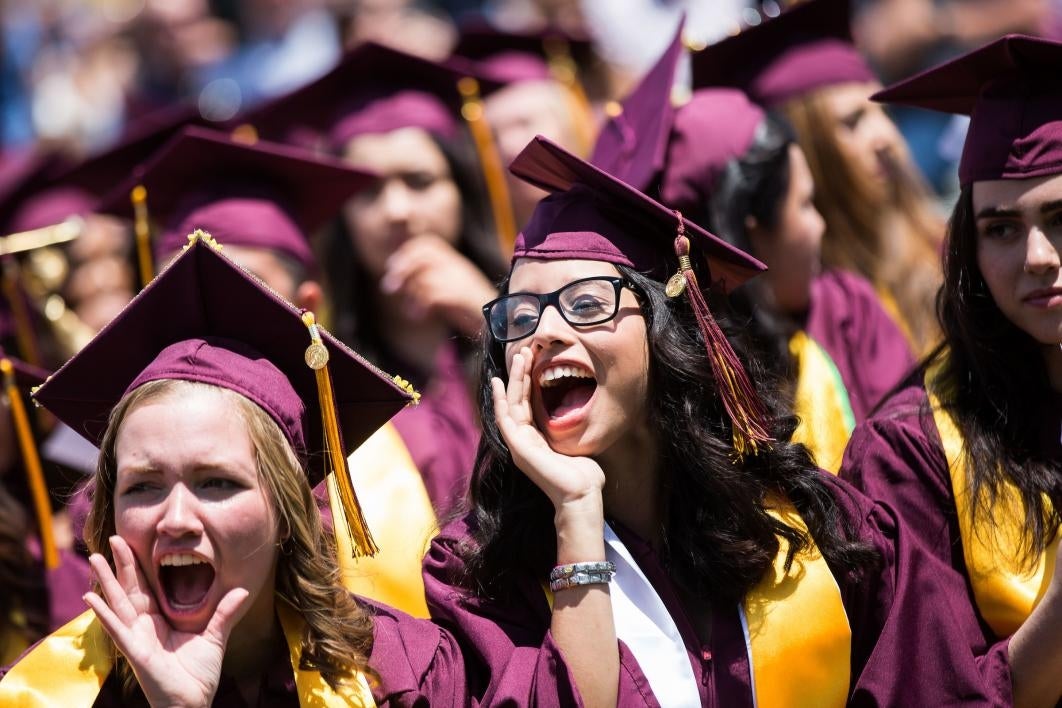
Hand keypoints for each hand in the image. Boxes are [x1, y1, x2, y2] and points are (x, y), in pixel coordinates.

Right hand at [83, 536, 250, 707]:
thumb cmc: (198, 674)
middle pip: (129, 588)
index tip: (132, 541)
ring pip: (118, 603)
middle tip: (111, 537)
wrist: (192, 703)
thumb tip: (242, 589)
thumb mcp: (214, 636)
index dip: (138, 565)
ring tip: (95, 559)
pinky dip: (104, 614)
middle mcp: (144, 626)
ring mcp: (137, 638)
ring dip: (106, 581)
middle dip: (120, 564)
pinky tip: (91, 599)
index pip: (146, 586)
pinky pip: (118, 629)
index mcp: (160, 620)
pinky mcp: (135, 651)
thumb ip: (224, 612)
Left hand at [380, 235, 497, 336]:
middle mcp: (459, 268)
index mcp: (456, 263)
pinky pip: (433, 295)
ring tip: (409, 310)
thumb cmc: (474, 312)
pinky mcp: (463, 298)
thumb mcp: (452, 292)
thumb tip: (402, 283)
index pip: (428, 244)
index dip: (407, 253)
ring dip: (411, 294)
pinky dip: (420, 306)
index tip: (392, 267)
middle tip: (388, 287)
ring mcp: (462, 281)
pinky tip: (418, 316)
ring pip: (426, 277)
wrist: (502, 326)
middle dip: (402, 269)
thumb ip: (431, 283)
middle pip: (424, 255)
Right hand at [491, 347, 605, 512]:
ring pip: (511, 404)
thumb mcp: (575, 444)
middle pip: (517, 400)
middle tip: (525, 350)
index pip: (526, 404)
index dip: (526, 382)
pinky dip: (500, 400)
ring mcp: (519, 444)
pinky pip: (504, 419)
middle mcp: (523, 440)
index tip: (531, 360)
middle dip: (520, 374)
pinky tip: (499, 383)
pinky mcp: (518, 448)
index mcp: (535, 439)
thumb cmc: (583, 476)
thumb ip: (570, 430)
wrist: (581, 495)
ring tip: (520, 355)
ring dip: (514, 379)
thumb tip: (580, 414)